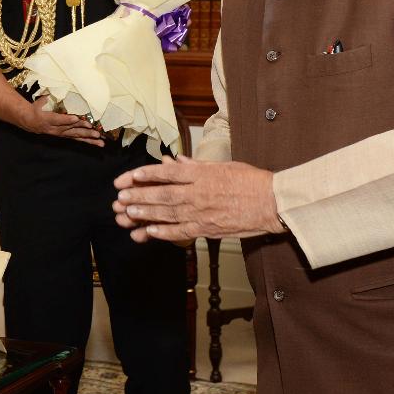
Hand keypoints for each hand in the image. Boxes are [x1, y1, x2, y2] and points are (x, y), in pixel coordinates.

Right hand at [19, 101, 103, 146]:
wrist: (30, 121)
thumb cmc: (38, 108)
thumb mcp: (42, 101)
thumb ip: (51, 97)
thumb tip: (61, 87)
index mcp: (48, 118)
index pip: (58, 119)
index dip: (67, 119)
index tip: (76, 118)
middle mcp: (56, 129)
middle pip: (71, 130)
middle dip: (84, 131)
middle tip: (95, 132)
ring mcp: (61, 133)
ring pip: (76, 136)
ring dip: (89, 138)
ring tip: (100, 141)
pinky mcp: (65, 135)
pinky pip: (77, 139)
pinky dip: (87, 141)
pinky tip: (97, 142)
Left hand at [111, 155, 284, 242]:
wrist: (273, 203)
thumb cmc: (251, 181)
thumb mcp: (223, 166)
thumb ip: (197, 166)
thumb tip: (176, 162)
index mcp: (202, 174)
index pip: (168, 173)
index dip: (146, 174)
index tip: (129, 176)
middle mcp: (198, 192)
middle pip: (162, 194)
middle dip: (138, 195)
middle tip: (120, 197)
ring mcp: (202, 212)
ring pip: (167, 213)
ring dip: (145, 214)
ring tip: (127, 213)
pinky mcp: (208, 229)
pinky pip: (181, 231)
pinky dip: (163, 232)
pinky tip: (148, 232)